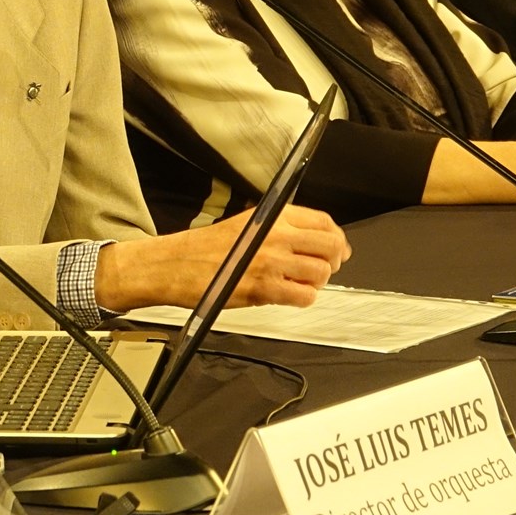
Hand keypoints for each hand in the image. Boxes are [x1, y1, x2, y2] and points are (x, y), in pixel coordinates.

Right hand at [96, 203, 348, 312]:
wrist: (178, 265)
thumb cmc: (208, 247)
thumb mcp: (248, 223)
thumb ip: (280, 228)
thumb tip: (316, 241)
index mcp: (273, 216)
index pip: (323, 222)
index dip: (336, 238)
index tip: (337, 248)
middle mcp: (276, 236)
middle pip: (329, 246)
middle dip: (334, 260)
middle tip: (325, 268)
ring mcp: (272, 262)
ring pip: (321, 273)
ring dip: (317, 282)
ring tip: (301, 283)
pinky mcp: (264, 288)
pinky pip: (304, 296)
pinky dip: (303, 298)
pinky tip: (290, 295)